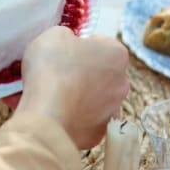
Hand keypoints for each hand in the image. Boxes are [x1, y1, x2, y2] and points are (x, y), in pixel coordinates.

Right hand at [16, 26, 129, 149]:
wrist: (47, 116)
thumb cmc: (52, 68)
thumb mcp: (54, 34)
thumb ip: (67, 36)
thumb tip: (68, 46)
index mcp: (116, 54)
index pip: (100, 43)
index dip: (79, 45)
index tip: (63, 52)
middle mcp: (121, 83)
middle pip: (100, 72)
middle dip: (81, 72)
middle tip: (55, 73)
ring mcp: (112, 112)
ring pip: (93, 98)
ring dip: (77, 95)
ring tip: (50, 95)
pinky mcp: (98, 135)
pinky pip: (83, 120)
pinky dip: (71, 116)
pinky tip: (52, 113)